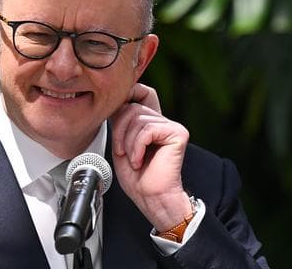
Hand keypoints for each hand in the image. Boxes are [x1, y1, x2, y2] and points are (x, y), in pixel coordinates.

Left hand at [110, 85, 191, 232]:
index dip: (126, 97)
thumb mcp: (121, 143)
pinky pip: (147, 130)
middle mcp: (162, 121)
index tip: (113, 116)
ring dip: (128, 143)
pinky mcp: (177, 133)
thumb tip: (114, 102)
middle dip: (120, 131)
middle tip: (123, 152)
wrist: (152, 198)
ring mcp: (171, 126)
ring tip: (133, 159)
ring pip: (138, 118)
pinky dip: (137, 147)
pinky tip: (139, 160)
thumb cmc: (138, 178)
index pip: (140, 92)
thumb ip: (120, 121)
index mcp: (150, 122)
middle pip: (132, 107)